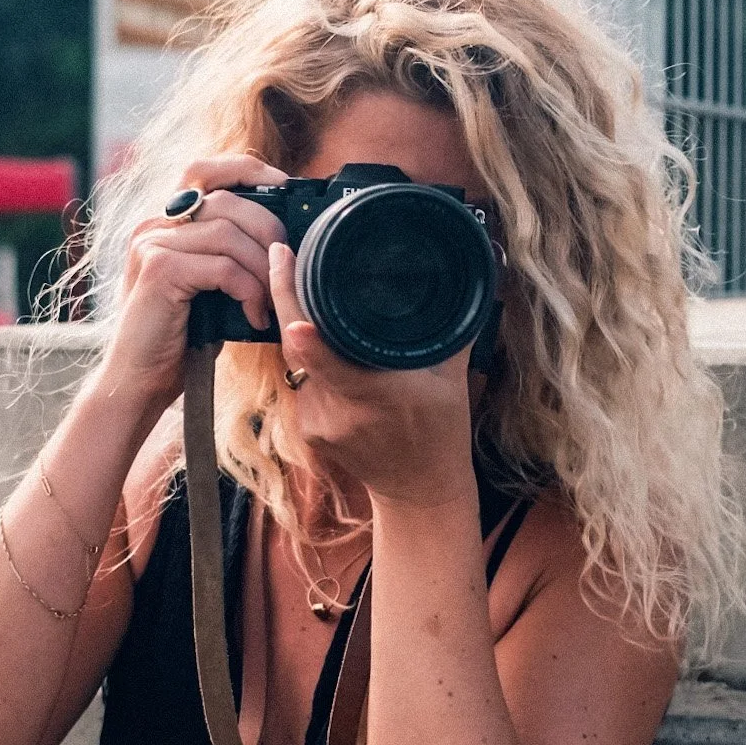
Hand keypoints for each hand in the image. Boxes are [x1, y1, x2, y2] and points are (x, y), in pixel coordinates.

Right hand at [102, 154, 287, 412]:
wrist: (140, 381)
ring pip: (228, 233)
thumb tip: (283, 241)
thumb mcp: (210, 287)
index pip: (205, 170)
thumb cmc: (181, 338)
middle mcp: (153, 223)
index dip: (249, 171)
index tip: (286, 188)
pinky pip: (222, 266)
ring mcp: (152, 243)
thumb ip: (232, 254)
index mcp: (165, 221)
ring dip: (263, 269)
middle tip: (288, 267)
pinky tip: (254, 315)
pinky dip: (248, 290)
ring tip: (271, 302)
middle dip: (269, 230)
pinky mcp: (159, 270)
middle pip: (227, 200)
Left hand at [269, 243, 476, 508]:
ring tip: (296, 279)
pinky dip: (306, 356)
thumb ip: (451, 330)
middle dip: (285, 298)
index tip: (288, 279)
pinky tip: (313, 333)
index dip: (304, 325)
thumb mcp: (453, 379)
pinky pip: (299, 379)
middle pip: (300, 349)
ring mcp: (318, 423)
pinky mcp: (307, 430)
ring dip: (296, 326)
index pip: (329, 359)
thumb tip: (464, 277)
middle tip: (281, 253)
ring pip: (294, 362)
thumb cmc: (442, 430)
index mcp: (378, 396)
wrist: (418, 491)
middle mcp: (341, 411)